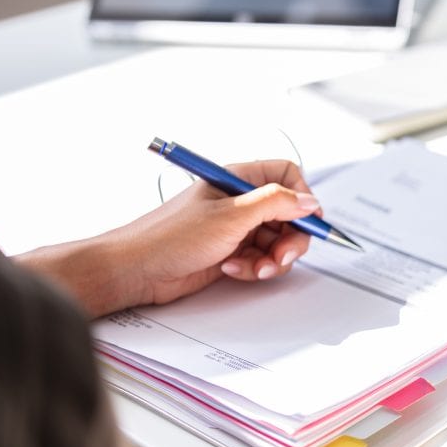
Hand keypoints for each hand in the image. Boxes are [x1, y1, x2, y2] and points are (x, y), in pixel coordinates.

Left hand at [107, 159, 318, 306]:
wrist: (138, 270)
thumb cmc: (170, 236)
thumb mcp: (230, 216)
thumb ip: (275, 204)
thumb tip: (309, 201)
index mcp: (237, 180)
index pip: (287, 176)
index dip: (302, 198)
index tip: (308, 221)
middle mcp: (241, 202)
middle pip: (289, 215)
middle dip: (290, 239)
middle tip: (282, 257)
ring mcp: (237, 228)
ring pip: (278, 242)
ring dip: (272, 260)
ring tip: (254, 268)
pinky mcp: (233, 252)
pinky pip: (262, 260)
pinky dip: (254, 268)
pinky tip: (233, 270)